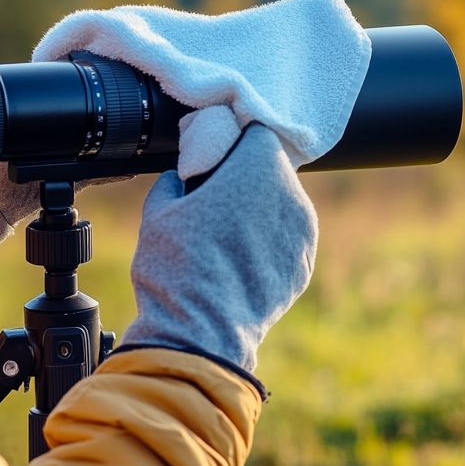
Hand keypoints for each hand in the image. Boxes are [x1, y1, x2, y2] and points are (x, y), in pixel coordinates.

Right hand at [120, 124, 316, 372]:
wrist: (201, 334)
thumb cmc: (176, 268)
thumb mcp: (159, 211)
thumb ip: (175, 180)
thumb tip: (180, 174)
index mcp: (257, 169)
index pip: (256, 131)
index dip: (233, 139)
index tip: (215, 153)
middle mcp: (291, 195)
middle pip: (272, 166)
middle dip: (247, 173)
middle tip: (215, 193)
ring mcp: (303, 232)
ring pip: (283, 201)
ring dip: (261, 206)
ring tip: (225, 232)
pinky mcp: (304, 264)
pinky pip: (288, 236)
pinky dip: (269, 239)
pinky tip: (239, 257)